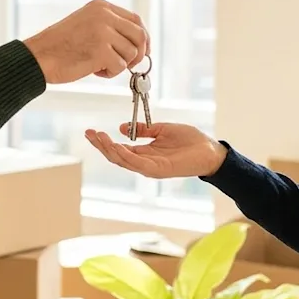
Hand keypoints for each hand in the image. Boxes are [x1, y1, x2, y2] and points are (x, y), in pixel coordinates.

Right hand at [22, 0, 149, 82]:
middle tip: (129, 65)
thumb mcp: (87, 24)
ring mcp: (103, 32)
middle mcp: (104, 15)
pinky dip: (109, 73)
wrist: (38, 57)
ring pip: (132, 53)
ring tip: (98, 65)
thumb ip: (110, 27)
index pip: (136, 19)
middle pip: (140, 35)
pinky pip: (120, 67)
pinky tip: (93, 70)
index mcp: (101, 6)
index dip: (143, 37)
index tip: (143, 50)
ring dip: (119, 64)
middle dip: (140, 53)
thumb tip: (139, 43)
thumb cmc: (60, 46)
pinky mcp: (101, 50)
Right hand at [84, 122, 227, 177]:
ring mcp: (150, 168)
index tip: (92, 131)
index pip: (119, 149)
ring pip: (123, 160)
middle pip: (116, 156)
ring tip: (98, 137)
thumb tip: (122, 128)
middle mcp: (145, 163)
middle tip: (89, 133)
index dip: (104, 141)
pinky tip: (116, 145)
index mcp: (145, 153)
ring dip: (109, 149)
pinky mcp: (158, 170)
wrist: (209, 150)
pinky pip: (137, 163)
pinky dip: (125, 155)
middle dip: (101, 145)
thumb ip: (144, 129)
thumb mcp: (163, 129)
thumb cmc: (190, 141)